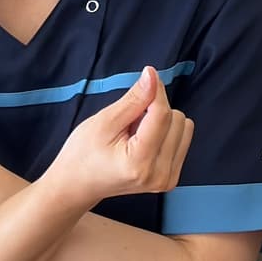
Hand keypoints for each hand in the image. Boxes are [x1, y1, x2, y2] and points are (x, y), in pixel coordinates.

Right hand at [42, 68, 193, 205]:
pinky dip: (164, 135)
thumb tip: (153, 76)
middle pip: (177, 119)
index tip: (146, 77)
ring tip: (135, 136)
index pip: (162, 114)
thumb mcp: (104, 121)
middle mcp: (158, 174)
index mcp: (139, 162)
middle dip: (154, 112)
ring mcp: (166, 179)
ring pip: (183, 127)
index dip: (155, 91)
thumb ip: (134, 99)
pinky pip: (182, 139)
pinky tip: (143, 144)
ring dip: (161, 124)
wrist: (77, 185)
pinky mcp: (171, 178)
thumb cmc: (83, 153)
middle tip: (128, 125)